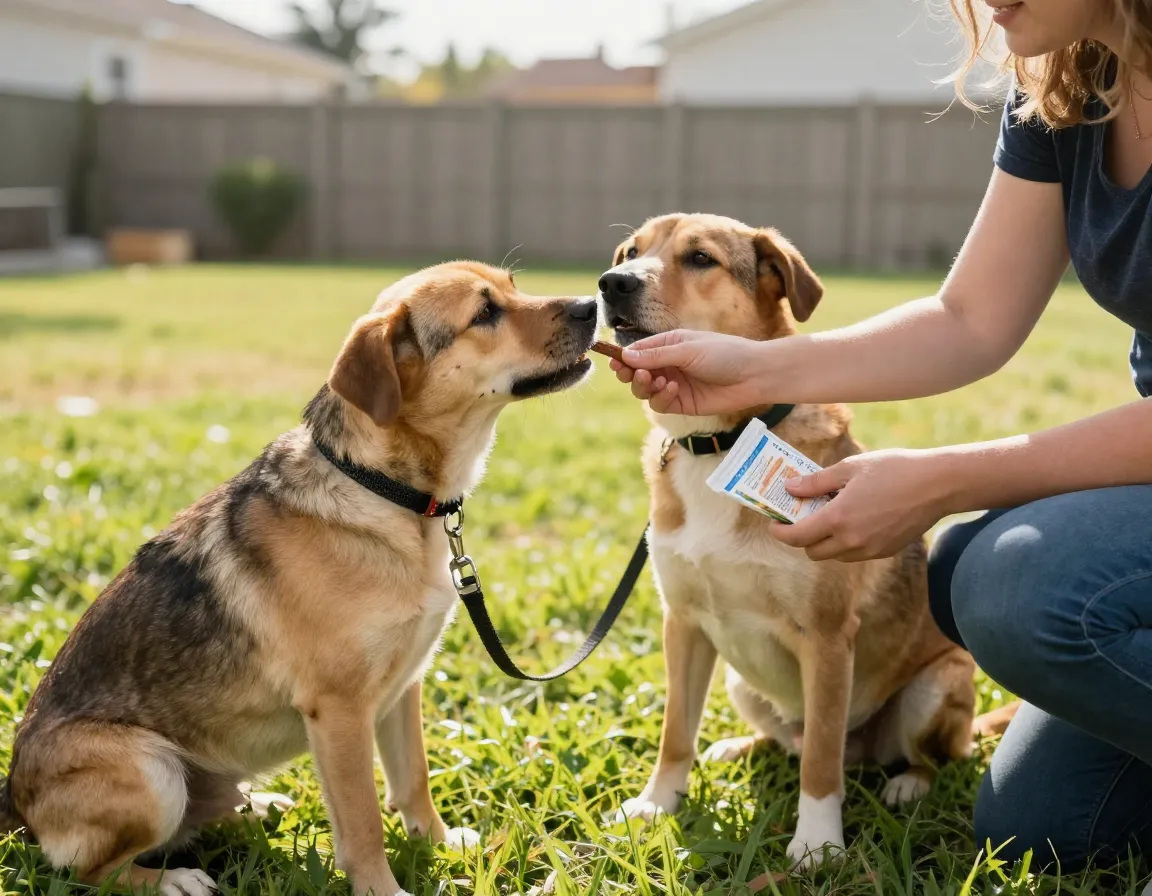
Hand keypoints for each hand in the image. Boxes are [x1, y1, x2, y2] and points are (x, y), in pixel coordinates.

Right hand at [610, 330, 770, 414]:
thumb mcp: (687, 349)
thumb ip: (657, 354)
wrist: (753, 375)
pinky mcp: (682, 404)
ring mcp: (674, 385)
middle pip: (636, 372)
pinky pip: (661, 404)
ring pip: (645, 391)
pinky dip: (661, 397)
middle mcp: (668, 365)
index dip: (623, 357)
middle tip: (629, 374)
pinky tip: (673, 389)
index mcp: (668, 345)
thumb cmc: (725, 353)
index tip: (613, 360)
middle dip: (629, 373)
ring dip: (645, 386)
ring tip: (655, 380)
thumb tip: (626, 355)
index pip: (637, 351)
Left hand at [768, 449, 955, 561]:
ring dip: (825, 541)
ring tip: (831, 515)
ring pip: (834, 555)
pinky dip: (846, 542)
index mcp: (838, 518)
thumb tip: (789, 487)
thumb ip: (815, 482)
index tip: (774, 524)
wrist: (937, 485)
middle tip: (802, 516)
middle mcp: (852, 541)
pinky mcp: (885, 551)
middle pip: (812, 552)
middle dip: (802, 537)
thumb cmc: (893, 469)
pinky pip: (854, 554)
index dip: (780, 532)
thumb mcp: (849, 468)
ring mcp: (870, 549)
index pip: (797, 537)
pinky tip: (854, 519)